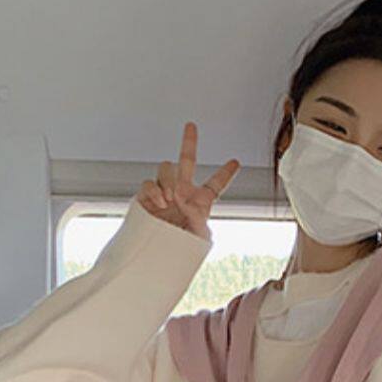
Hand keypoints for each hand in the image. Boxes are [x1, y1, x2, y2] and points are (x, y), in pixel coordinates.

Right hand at [137, 121, 239, 239]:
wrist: (155, 256)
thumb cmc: (179, 249)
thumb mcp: (199, 240)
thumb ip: (201, 223)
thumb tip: (191, 207)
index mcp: (200, 201)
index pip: (215, 184)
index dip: (226, 173)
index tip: (235, 162)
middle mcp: (182, 192)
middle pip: (187, 160)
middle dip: (188, 141)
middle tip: (191, 125)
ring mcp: (163, 192)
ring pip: (166, 168)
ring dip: (169, 180)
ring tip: (171, 199)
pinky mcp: (145, 197)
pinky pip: (149, 183)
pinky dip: (154, 190)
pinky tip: (161, 202)